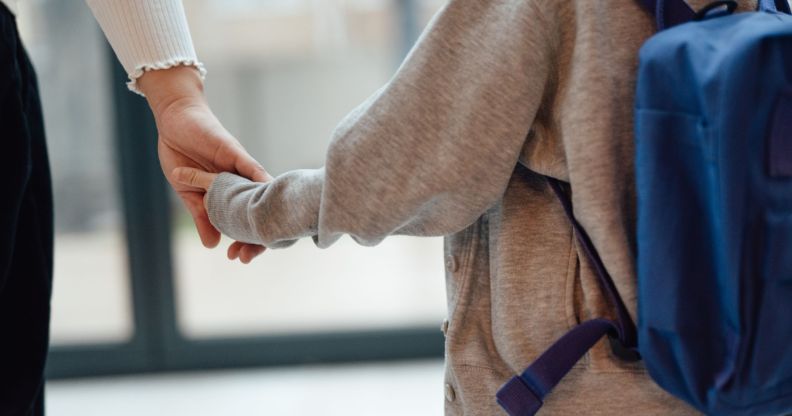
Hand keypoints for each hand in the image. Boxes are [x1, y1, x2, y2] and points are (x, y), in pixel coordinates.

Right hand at [138, 66, 268, 262]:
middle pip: (258, 211)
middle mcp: (241, 182)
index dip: (247, 240)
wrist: (174, 122)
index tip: (240, 258)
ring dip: (262, 213)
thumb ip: (202, 217)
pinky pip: (251, 168)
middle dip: (257, 235)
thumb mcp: (189, 194)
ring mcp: (241, 168)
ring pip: (260, 193)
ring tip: (264, 234)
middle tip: (247, 256)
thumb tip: (212, 246)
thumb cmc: (182, 155)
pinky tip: (268, 194)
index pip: (245, 220)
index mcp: (231, 194)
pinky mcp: (235, 152)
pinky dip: (259, 181)